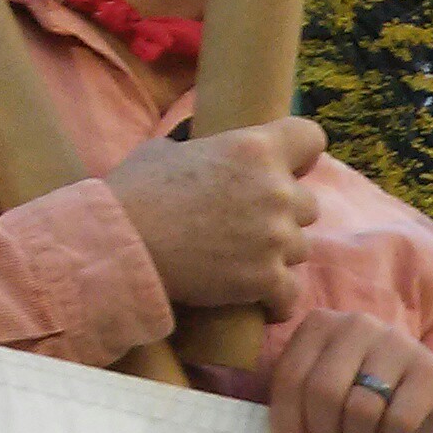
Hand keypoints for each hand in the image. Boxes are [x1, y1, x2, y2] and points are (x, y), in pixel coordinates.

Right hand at [106, 118, 324, 315]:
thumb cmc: (136, 192)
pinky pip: (291, 293)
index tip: (290, 167)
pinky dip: (277, 299)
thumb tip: (200, 133)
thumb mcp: (166, 148)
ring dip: (278, 254)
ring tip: (243, 260)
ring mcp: (276, 237)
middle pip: (308, 204)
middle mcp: (275, 190)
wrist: (120, 245)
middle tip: (250, 223)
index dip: (301, 153)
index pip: (311, 138)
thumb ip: (199, 142)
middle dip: (284, 213)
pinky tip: (262, 300)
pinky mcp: (268, 278)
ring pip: (300, 248)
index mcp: (254, 148)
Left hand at [265, 312, 432, 432]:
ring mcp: (397, 343)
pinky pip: (398, 420)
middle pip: (324, 391)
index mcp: (321, 324)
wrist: (425, 388)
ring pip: (361, 408)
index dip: (287, 425)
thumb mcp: (324, 386)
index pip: (292, 377)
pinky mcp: (429, 371)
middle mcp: (357, 325)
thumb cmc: (364, 391)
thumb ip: (298, 405)